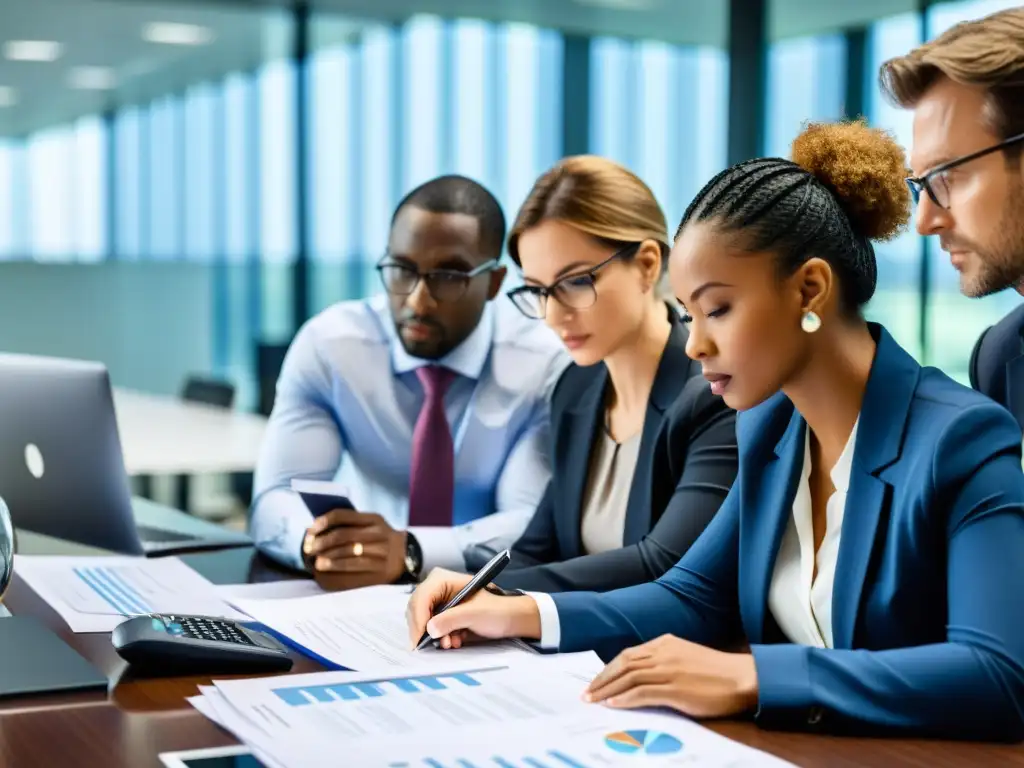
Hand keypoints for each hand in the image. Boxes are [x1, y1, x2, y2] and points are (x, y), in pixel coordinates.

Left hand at [302, 509, 406, 589]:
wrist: (406, 555)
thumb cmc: (379, 539)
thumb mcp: (370, 524)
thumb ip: (348, 523)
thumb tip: (315, 530)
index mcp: (373, 519)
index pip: (343, 515)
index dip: (323, 522)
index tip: (310, 531)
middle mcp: (378, 534)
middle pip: (344, 535)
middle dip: (322, 542)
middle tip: (308, 549)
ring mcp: (380, 553)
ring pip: (348, 554)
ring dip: (328, 558)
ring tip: (316, 562)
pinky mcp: (380, 570)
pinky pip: (354, 570)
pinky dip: (336, 571)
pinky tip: (325, 572)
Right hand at [405, 568, 540, 649]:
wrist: (511, 619)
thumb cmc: (497, 610)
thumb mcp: (475, 614)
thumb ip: (451, 619)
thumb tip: (430, 629)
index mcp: (443, 579)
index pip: (421, 597)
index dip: (419, 618)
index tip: (421, 638)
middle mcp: (437, 589)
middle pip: (417, 610)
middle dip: (425, 629)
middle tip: (435, 645)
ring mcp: (438, 603)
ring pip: (422, 621)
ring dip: (433, 636)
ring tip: (450, 644)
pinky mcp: (441, 616)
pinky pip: (430, 628)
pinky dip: (439, 638)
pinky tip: (453, 642)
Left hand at [584, 635, 758, 718]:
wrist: (743, 678)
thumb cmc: (717, 672)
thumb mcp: (686, 657)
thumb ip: (664, 661)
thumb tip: (641, 677)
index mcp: (665, 643)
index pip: (628, 655)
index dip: (608, 669)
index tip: (596, 681)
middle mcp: (663, 653)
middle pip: (623, 664)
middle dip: (601, 679)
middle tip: (586, 693)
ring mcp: (668, 670)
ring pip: (628, 677)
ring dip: (607, 690)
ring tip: (593, 701)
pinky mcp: (675, 688)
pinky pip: (642, 692)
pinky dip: (625, 698)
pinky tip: (613, 704)